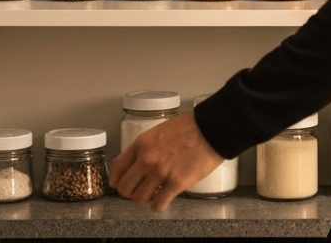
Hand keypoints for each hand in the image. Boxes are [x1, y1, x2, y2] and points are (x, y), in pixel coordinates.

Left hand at [109, 112, 223, 211]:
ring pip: (139, 198)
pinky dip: (159, 205)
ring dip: (146, 198)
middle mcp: (147, 159)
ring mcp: (161, 172)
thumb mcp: (162, 130)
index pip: (117, 169)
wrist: (213, 127)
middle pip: (124, 188)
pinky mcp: (176, 183)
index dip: (117, 179)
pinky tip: (164, 198)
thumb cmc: (192, 125)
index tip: (121, 183)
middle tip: (140, 189)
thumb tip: (140, 161)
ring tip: (155, 193)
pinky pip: (158, 205)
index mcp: (142, 143)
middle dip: (130, 191)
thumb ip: (148, 146)